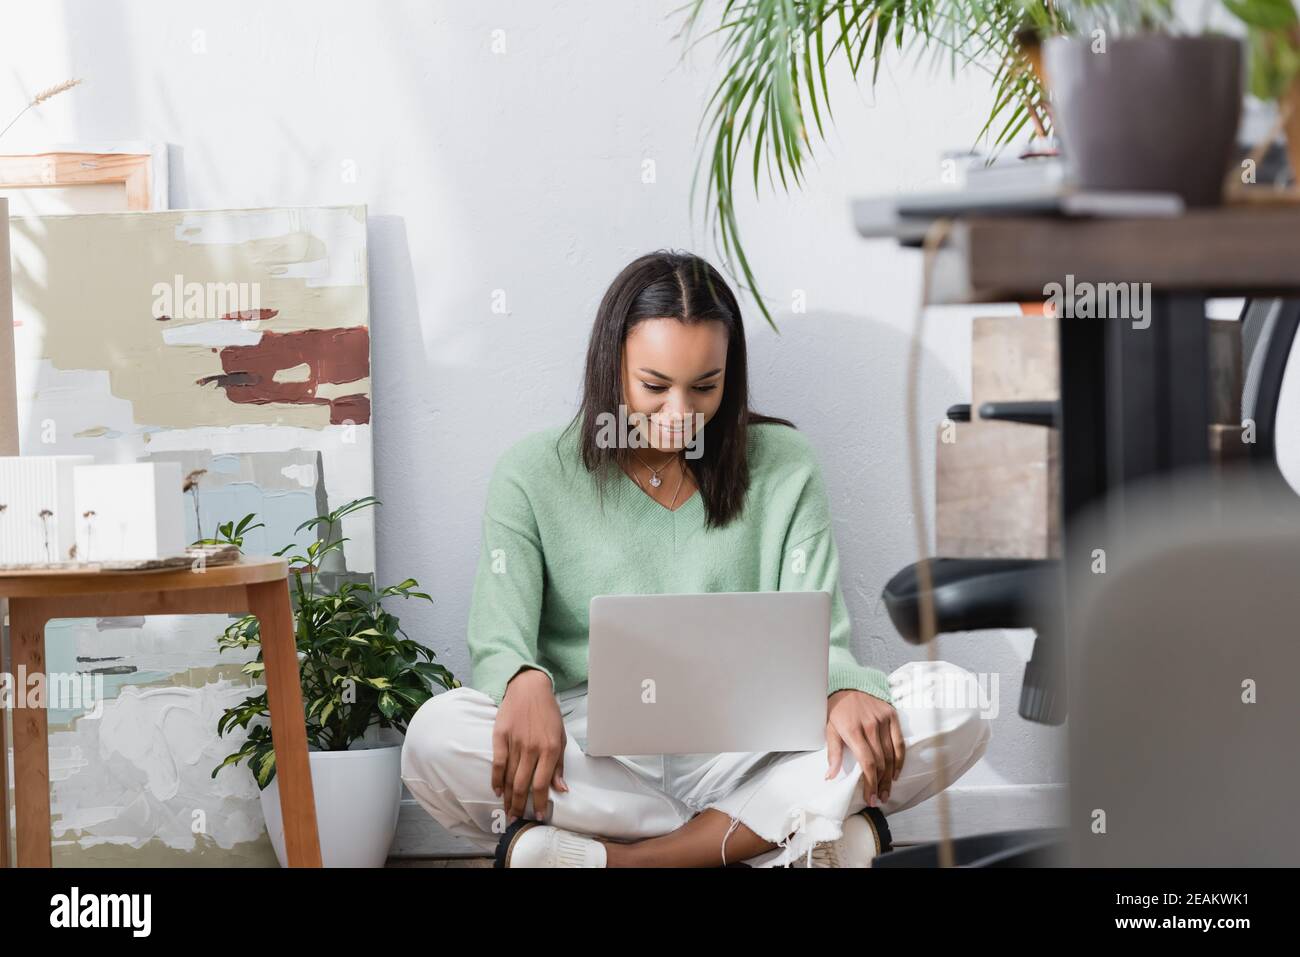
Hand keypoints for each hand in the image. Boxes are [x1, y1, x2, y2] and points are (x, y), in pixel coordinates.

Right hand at [492, 667, 568, 823]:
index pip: (542, 784)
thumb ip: (559, 765)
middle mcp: (532, 748)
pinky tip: (497, 791)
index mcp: (550, 749)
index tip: (539, 816)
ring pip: (510, 777)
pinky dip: (496, 779)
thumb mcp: (560, 737)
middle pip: (523, 785)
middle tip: (517, 820)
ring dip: (508, 797)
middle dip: (520, 806)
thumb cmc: (548, 714)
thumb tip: (561, 789)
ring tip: (508, 811)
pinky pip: (497, 763)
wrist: (529, 688)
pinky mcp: (500, 736)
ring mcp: (515, 742)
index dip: (539, 803)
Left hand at [825, 689, 904, 807]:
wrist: (848, 685)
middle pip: (881, 762)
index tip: (870, 798)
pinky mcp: (892, 715)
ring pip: (891, 755)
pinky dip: (899, 760)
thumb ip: (833, 754)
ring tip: (886, 791)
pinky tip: (895, 774)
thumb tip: (830, 777)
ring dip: (890, 777)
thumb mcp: (829, 729)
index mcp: (853, 730)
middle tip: (878, 799)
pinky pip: (899, 742)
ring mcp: (883, 720)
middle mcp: (870, 726)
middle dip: (880, 784)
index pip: (867, 763)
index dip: (870, 783)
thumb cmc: (837, 710)